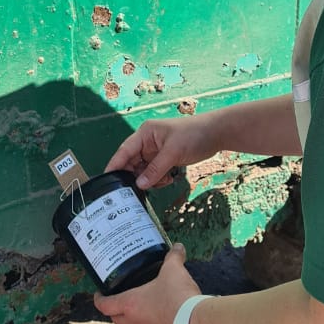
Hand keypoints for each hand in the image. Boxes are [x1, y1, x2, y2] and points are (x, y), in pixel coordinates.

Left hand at [93, 243, 199, 323]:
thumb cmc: (178, 297)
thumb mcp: (174, 270)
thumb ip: (173, 257)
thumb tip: (177, 247)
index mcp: (131, 304)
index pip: (105, 305)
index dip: (99, 299)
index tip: (99, 294)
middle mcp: (136, 322)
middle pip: (117, 319)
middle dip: (116, 311)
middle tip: (121, 300)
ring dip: (139, 318)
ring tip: (149, 306)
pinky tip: (169, 317)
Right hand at [105, 113, 220, 188]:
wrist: (216, 134)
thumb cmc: (194, 135)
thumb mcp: (173, 152)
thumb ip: (155, 169)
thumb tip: (140, 184)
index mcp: (145, 134)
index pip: (124, 151)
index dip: (115, 165)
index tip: (107, 180)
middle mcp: (147, 142)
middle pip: (132, 163)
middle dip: (136, 176)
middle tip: (137, 190)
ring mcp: (156, 151)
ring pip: (144, 170)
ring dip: (150, 179)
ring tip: (163, 180)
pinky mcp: (165, 159)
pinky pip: (155, 172)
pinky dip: (159, 179)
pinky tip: (169, 179)